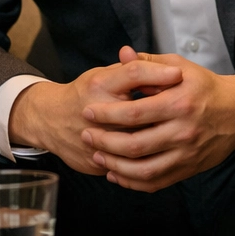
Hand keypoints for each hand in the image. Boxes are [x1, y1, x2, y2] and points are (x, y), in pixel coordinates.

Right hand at [8, 57, 184, 174]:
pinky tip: (160, 153)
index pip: (134, 74)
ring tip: (174, 132)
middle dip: (164, 111)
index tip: (179, 75)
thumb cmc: (86, 93)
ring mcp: (93, 140)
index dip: (158, 73)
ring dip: (158, 139)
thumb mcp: (106, 74)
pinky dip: (147, 161)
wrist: (49, 119)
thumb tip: (170, 69)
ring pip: (136, 144)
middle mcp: (94, 111)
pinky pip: (126, 166)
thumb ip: (135, 69)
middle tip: (185, 109)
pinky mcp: (94, 162)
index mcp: (100, 85)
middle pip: (139, 113)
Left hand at [77, 47, 234, 192]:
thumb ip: (150, 63)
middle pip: (134, 144)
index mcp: (180, 102)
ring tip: (97, 155)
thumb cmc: (206, 87)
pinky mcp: (188, 169)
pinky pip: (155, 182)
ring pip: (142, 169)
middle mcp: (183, 131)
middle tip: (87, 135)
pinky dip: (132, 181)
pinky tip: (117, 173)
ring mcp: (186, 153)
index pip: (135, 112)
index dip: (107, 114)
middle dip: (104, 141)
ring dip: (114, 165)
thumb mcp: (181, 67)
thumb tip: (123, 54)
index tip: (89, 112)